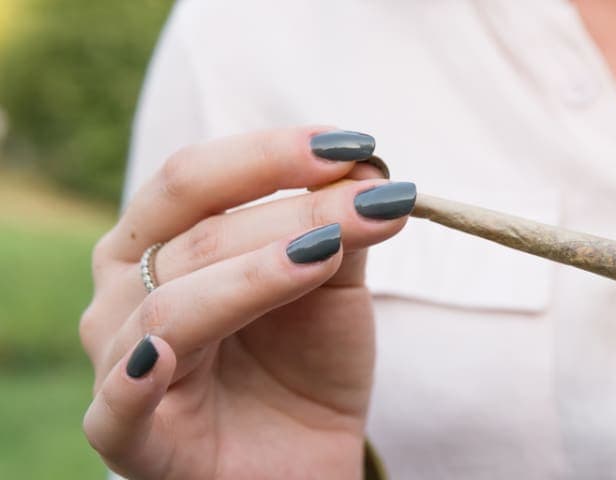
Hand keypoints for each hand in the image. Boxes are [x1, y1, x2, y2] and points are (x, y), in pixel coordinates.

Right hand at [79, 127, 415, 478]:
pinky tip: (163, 356)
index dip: (270, 155)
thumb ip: (338, 227)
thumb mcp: (332, 285)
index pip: (195, 179)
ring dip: (255, 275)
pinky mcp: (131, 439)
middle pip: (196, 235)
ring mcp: (119, 365)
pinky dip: (135, 379)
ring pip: (175, 308)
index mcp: (157, 242)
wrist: (305, 460)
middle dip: (292, 212)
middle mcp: (124, 294)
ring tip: (324, 254)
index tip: (353, 145)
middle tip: (375, 200)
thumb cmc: (305, 365)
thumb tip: (365, 166)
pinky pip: (118, 408)